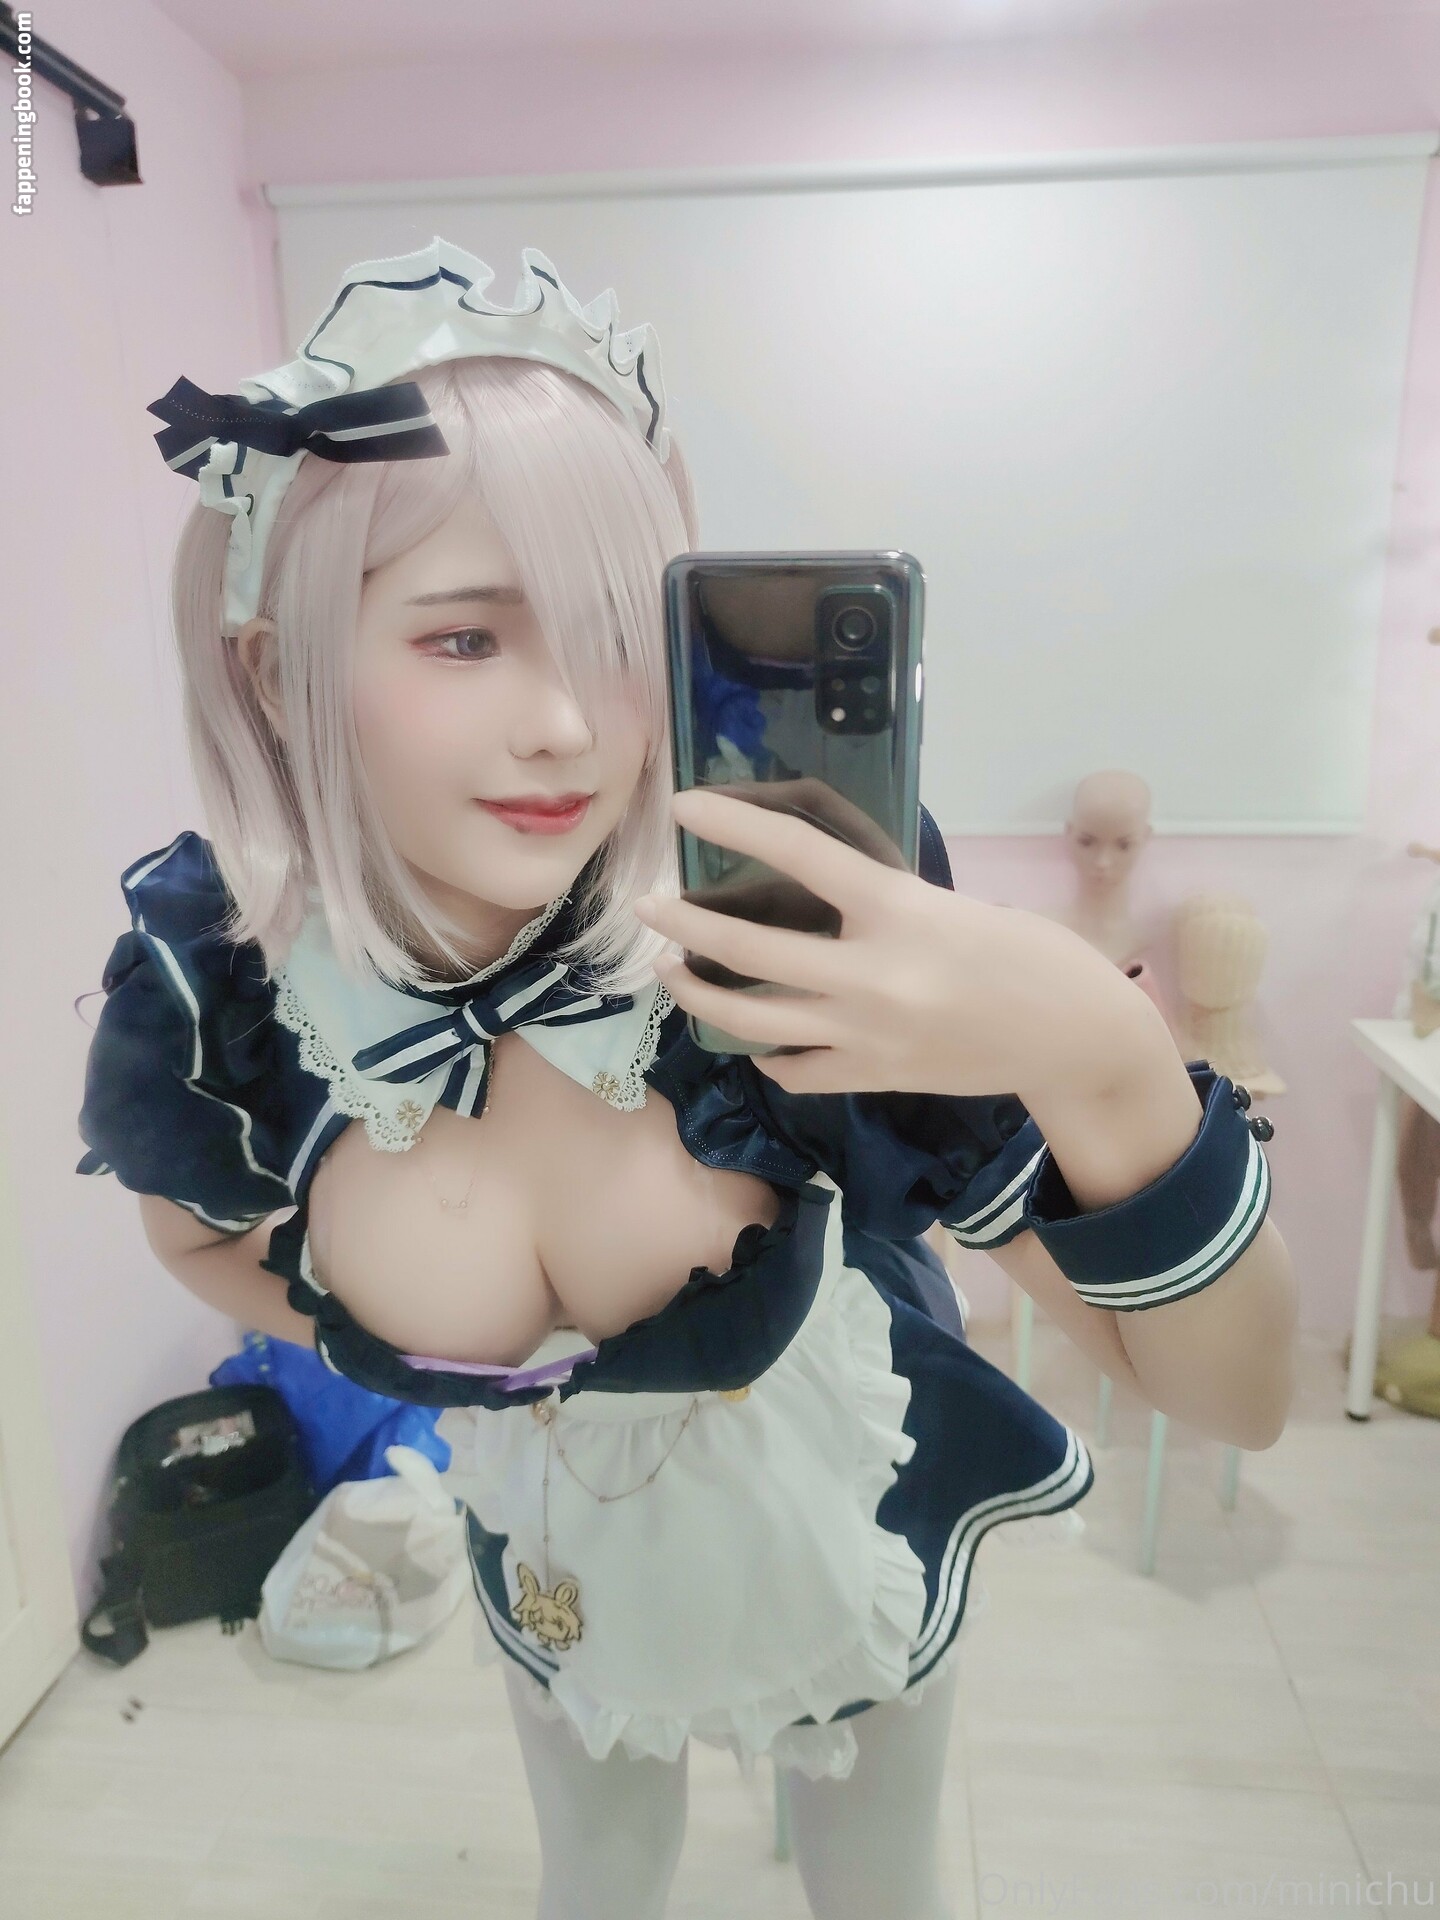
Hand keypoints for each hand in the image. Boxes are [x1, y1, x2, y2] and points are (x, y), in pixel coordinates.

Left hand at [633, 787, 1144, 1098]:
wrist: (1075, 1039)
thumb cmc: (1031, 956)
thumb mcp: (954, 906)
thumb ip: (884, 903)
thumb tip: (818, 888)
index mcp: (899, 911)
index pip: (799, 853)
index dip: (735, 824)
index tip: (685, 806)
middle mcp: (873, 975)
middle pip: (751, 951)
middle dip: (687, 925)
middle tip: (647, 905)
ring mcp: (868, 1036)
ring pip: (753, 1021)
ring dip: (701, 995)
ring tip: (673, 971)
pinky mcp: (874, 1078)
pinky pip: (795, 1069)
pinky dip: (768, 1052)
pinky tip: (754, 1038)